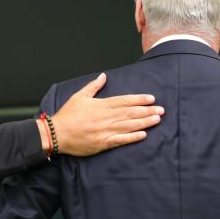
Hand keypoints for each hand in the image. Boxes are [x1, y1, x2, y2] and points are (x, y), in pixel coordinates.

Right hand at [43, 73, 163, 155]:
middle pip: (131, 113)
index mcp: (102, 105)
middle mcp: (106, 117)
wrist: (57, 133)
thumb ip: (93, 86)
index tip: (151, 98)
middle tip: (161, 110)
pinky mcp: (103, 143)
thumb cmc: (67, 115)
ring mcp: (105, 130)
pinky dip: (132, 137)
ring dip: (144, 122)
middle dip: (147, 110)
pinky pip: (121, 139)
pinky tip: (143, 135)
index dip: (139, 100)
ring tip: (156, 119)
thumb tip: (103, 76)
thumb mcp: (79, 96)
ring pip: (129, 125)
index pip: (125, 101)